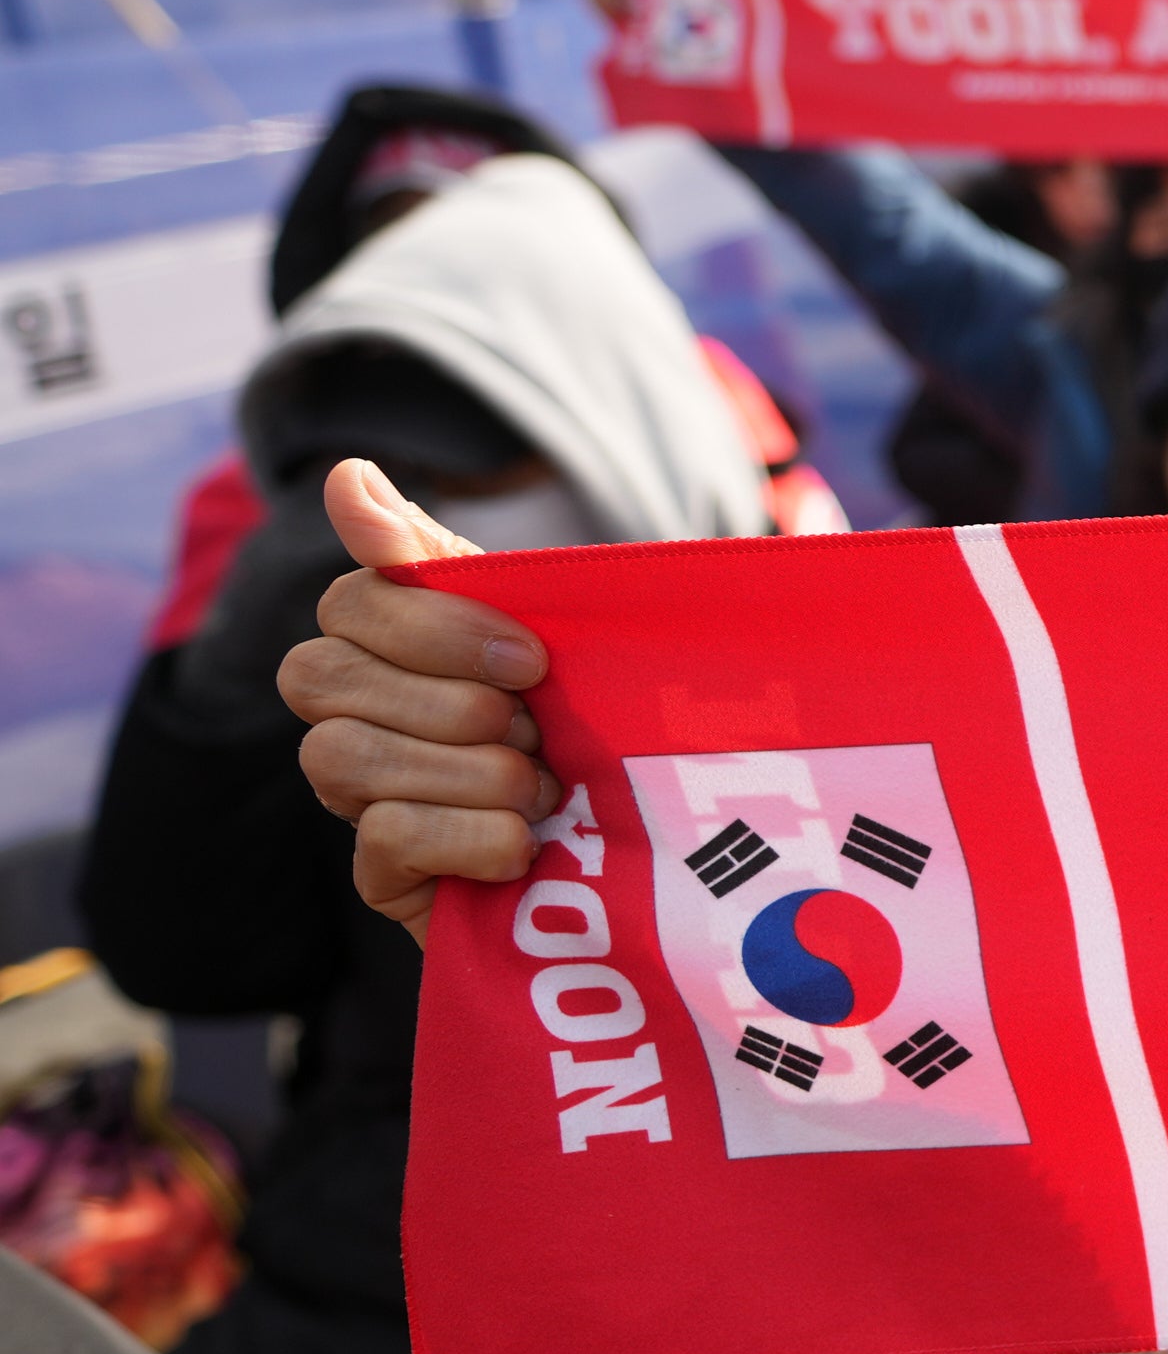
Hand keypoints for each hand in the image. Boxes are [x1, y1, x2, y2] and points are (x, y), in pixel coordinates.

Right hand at [280, 461, 557, 936]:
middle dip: (447, 700)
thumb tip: (346, 474)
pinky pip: (383, 839)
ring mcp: (359, 800)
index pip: (350, 602)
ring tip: (542, 789)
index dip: (431, 626)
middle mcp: (355, 715)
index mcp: (395, 646)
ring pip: (340, 756)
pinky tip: (524, 844)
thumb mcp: (551, 632)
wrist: (662, 852)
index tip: (532, 658)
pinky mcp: (382, 878)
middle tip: (535, 727)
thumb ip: (443, 562)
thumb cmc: (599, 725)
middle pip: (319, 675)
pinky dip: (468, 836)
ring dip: (466, 771)